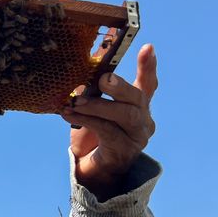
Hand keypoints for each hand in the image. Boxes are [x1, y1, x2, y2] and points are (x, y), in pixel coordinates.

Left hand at [60, 43, 157, 200]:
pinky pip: (107, 131)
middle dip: (120, 86)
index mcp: (137, 105)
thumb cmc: (92, 135)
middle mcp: (143, 119)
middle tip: (103, 79)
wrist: (91, 169)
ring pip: (125, 115)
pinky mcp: (123, 150)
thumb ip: (92, 92)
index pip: (148, 83)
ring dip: (99, 106)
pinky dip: (87, 121)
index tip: (147, 47)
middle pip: (138, 98)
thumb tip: (77, 69)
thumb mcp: (92, 109)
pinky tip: (69, 115)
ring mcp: (136, 136)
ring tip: (76, 102)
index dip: (148, 66)